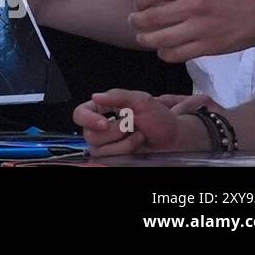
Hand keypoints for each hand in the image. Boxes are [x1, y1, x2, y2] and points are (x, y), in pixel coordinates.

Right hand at [73, 89, 206, 155]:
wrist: (174, 139)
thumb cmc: (159, 118)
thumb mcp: (142, 100)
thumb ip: (117, 95)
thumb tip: (95, 96)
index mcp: (101, 109)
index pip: (80, 114)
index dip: (88, 119)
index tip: (104, 123)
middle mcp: (100, 127)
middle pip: (90, 134)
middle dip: (114, 131)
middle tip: (131, 126)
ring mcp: (106, 144)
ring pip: (100, 149)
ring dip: (123, 142)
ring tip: (137, 135)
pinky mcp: (113, 157)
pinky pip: (110, 159)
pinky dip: (126, 151)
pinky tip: (137, 145)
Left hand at [130, 0, 254, 61]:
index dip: (139, 1)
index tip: (138, 4)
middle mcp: (194, 5)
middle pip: (151, 17)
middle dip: (136, 20)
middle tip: (133, 21)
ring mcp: (201, 28)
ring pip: (159, 38)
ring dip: (144, 39)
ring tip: (142, 37)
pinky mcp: (209, 48)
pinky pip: (176, 54)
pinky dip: (164, 53)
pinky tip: (162, 49)